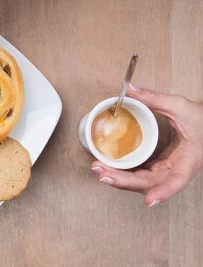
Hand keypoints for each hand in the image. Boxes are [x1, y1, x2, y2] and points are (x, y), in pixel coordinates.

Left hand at [92, 85, 202, 205]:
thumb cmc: (200, 119)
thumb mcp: (179, 106)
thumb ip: (154, 98)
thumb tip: (130, 89)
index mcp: (189, 159)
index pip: (177, 181)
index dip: (163, 192)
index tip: (150, 201)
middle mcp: (178, 169)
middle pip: (150, 184)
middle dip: (124, 181)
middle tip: (102, 174)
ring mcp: (168, 170)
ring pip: (143, 182)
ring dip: (120, 179)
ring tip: (99, 170)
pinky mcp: (160, 167)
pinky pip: (141, 174)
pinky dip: (124, 173)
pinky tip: (108, 168)